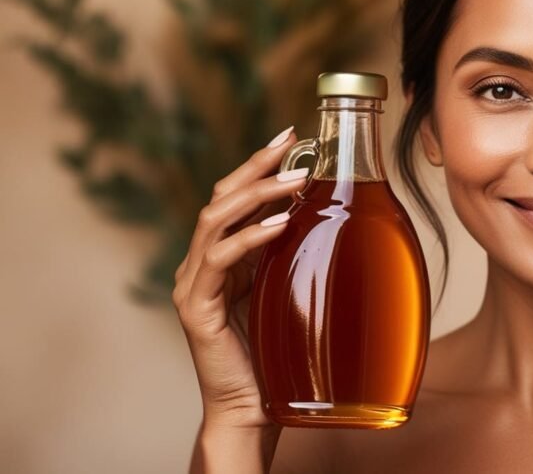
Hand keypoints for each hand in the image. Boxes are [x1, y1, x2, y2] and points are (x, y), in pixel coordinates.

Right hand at [174, 127, 307, 429]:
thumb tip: (329, 214)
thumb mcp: (286, 290)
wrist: (254, 408)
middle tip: (291, 140)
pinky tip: (282, 222)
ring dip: (257, 194)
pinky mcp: (195, 309)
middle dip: (256, 165)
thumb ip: (292, 256)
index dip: (259, 164)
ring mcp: (193, 285)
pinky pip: (219, 261)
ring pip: (215, 220)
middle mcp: (200, 265)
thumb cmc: (276, 352)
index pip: (234, 197)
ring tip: (296, 178)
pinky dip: (250, 237)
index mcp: (221, 258)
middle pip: (221, 198)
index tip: (291, 134)